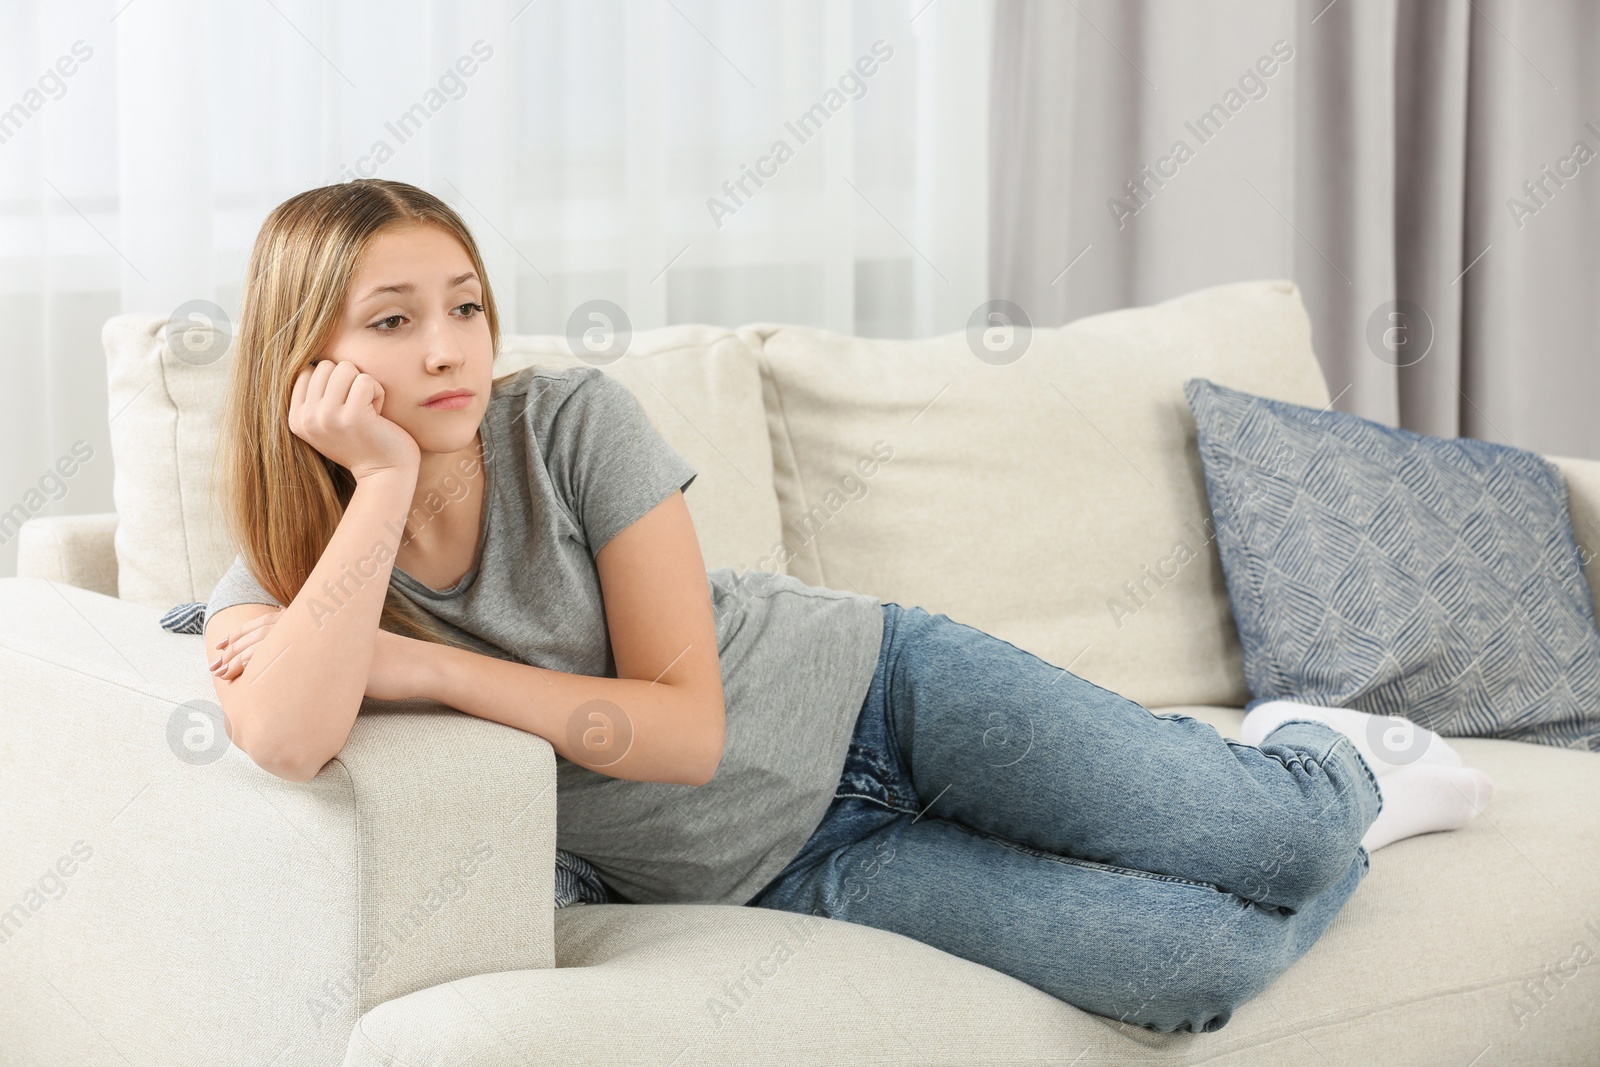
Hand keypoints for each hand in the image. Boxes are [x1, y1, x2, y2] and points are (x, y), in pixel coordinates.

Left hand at [209, 611, 433, 700]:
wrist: (412, 667)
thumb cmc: (383, 667)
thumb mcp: (347, 659)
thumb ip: (322, 659)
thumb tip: (302, 674)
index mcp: (320, 622)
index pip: (272, 624)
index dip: (244, 636)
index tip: (222, 650)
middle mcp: (317, 626)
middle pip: (265, 634)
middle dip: (235, 649)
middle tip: (214, 665)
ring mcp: (322, 641)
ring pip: (271, 647)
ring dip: (242, 661)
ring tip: (223, 677)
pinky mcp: (328, 658)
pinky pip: (289, 666)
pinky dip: (265, 674)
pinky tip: (250, 688)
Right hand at [289, 359, 420, 482]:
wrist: (384, 473)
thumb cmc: (362, 441)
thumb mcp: (328, 421)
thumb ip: (316, 396)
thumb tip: (314, 358)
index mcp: (296, 419)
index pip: (309, 371)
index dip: (334, 383)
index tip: (344, 408)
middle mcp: (307, 419)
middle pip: (326, 366)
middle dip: (349, 381)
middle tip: (358, 409)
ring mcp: (327, 418)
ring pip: (345, 368)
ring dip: (363, 385)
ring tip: (367, 411)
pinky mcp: (353, 416)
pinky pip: (366, 380)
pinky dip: (378, 392)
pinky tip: (378, 414)